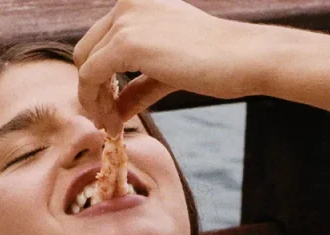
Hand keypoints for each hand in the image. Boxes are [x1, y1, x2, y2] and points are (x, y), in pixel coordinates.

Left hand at [74, 0, 272, 130]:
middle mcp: (128, 4)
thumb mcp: (167, 73)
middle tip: (105, 121)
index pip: (100, 41)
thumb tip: (114, 112)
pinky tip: (113, 123)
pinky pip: (90, 76)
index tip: (108, 109)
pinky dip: (95, 103)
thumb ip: (138, 86)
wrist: (245, 58)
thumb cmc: (218, 63)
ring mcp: (125, 20)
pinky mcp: (126, 41)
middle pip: (86, 51)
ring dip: (92, 101)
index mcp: (139, 3)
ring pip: (85, 65)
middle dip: (91, 90)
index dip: (99, 78)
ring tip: (110, 126)